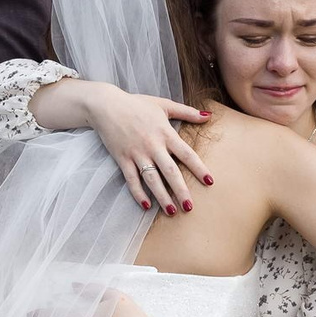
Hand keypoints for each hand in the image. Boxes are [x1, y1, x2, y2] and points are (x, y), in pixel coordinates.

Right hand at [85, 85, 211, 214]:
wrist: (106, 105)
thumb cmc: (137, 104)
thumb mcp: (163, 105)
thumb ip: (187, 112)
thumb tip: (209, 116)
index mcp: (165, 133)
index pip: (186, 154)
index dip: (199, 168)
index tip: (209, 182)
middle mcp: (152, 146)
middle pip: (170, 172)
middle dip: (181, 190)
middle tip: (189, 207)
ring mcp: (137, 154)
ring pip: (152, 179)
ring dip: (162, 197)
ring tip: (172, 212)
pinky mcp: (122, 159)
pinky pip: (131, 180)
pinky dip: (138, 193)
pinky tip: (146, 205)